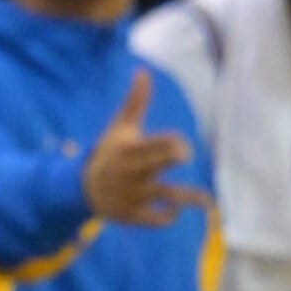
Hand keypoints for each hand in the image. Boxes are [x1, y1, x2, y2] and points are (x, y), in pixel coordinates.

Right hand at [83, 70, 207, 227]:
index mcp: (129, 149)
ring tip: (208, 202)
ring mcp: (133, 195)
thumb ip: (135, 101)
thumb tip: (143, 71)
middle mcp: (131, 172)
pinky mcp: (132, 215)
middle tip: (184, 155)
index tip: (180, 143)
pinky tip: (176, 208)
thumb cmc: (109, 152)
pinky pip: (155, 219)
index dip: (173, 141)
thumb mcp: (120, 126)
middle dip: (174, 156)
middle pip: (159, 163)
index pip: (156, 142)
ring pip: (165, 195)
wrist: (82, 188)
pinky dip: (167, 215)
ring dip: (188, 198)